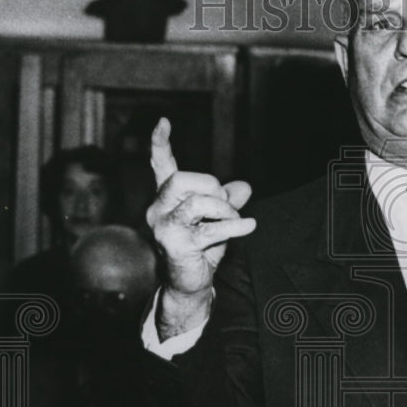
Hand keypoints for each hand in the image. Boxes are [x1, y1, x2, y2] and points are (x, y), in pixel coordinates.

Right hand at [146, 118, 255, 336]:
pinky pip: (210, 229)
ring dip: (224, 210)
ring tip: (235, 221)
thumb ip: (228, 201)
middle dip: (211, 187)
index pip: (160, 166)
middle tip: (226, 205)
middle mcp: (158, 209)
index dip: (160, 144)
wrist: (190, 284)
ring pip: (196, 202)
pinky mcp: (175, 245)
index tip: (163, 122)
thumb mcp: (218, 220)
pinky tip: (249, 226)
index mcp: (167, 198)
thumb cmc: (202, 249)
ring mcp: (163, 227)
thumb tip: (245, 186)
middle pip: (182, 180)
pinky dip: (234, 226)